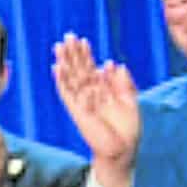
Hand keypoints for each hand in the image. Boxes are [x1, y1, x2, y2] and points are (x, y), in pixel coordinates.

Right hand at [53, 34, 139, 186]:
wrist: (123, 150)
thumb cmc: (127, 130)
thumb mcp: (130, 101)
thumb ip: (122, 83)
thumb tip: (113, 63)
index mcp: (102, 91)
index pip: (91, 69)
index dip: (87, 55)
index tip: (83, 41)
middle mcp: (90, 94)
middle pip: (79, 70)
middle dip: (74, 53)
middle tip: (68, 36)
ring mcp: (82, 102)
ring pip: (71, 78)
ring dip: (65, 62)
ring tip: (60, 46)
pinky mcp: (77, 110)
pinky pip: (67, 93)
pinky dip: (61, 80)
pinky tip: (56, 67)